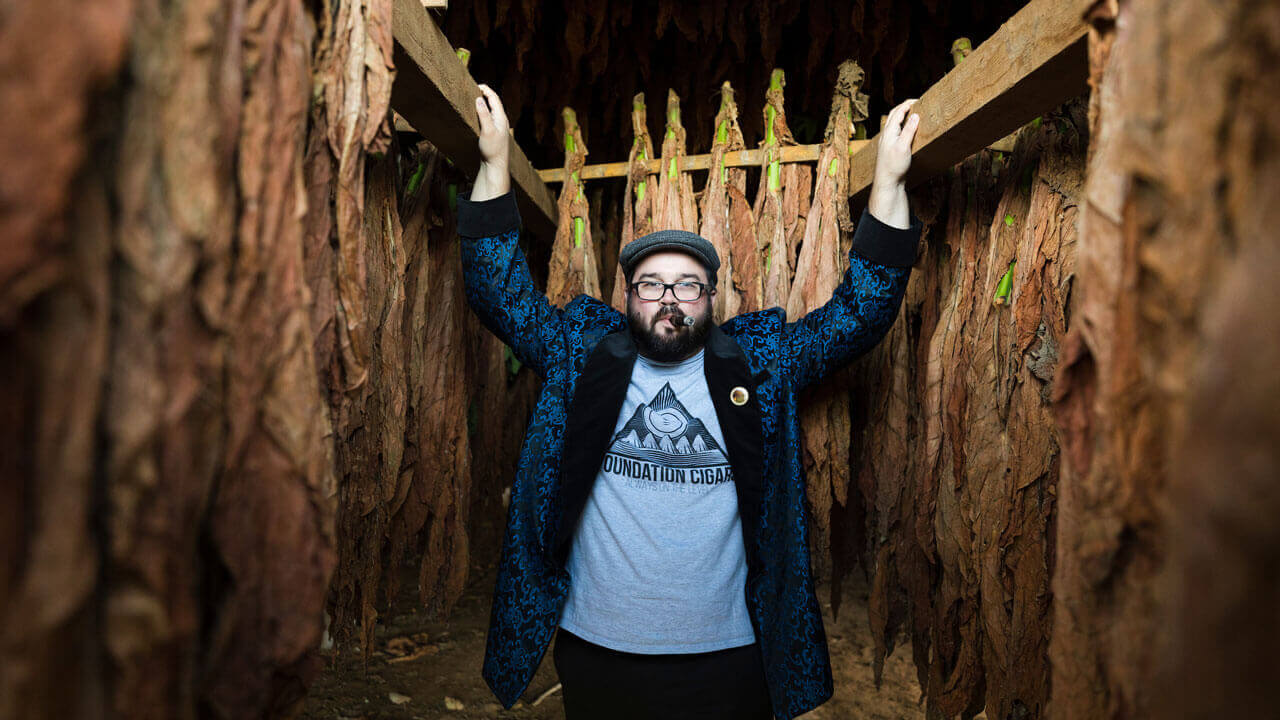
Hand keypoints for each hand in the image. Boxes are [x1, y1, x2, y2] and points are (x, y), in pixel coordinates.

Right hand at [472, 83, 510, 199]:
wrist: (495, 165)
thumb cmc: (492, 150)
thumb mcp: (487, 131)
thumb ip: (484, 115)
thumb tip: (479, 99)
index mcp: (501, 118)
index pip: (494, 98)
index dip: (485, 89)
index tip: (475, 84)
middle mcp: (501, 120)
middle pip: (493, 102)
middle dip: (484, 93)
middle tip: (472, 88)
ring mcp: (498, 126)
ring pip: (491, 109)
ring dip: (483, 102)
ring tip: (472, 97)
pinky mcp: (494, 131)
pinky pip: (488, 116)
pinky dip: (482, 110)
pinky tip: (475, 113)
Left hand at [867, 99, 918, 228]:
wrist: (887, 182)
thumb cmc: (894, 166)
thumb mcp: (904, 147)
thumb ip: (908, 130)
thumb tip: (915, 115)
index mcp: (889, 131)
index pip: (898, 112)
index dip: (908, 104)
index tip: (919, 100)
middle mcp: (886, 134)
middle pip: (893, 114)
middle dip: (904, 106)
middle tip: (917, 103)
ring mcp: (887, 141)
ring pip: (893, 122)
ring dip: (902, 115)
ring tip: (913, 113)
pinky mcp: (890, 147)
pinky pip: (895, 130)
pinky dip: (902, 124)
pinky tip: (908, 129)